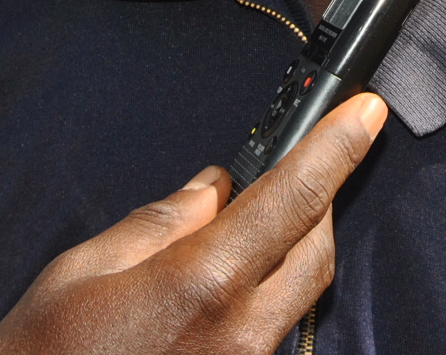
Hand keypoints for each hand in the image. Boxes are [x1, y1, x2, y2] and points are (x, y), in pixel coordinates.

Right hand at [0, 93, 387, 354]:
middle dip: (317, 197)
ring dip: (291, 247)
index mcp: (201, 285)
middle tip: (297, 163)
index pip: (294, 199)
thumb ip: (158, 224)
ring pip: (299, 293)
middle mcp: (240, 333)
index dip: (336, 148)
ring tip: (250, 220)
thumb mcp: (79, 274)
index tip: (367, 113)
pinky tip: (230, 279)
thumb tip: (213, 189)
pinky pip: (272, 329)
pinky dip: (266, 292)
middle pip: (315, 246)